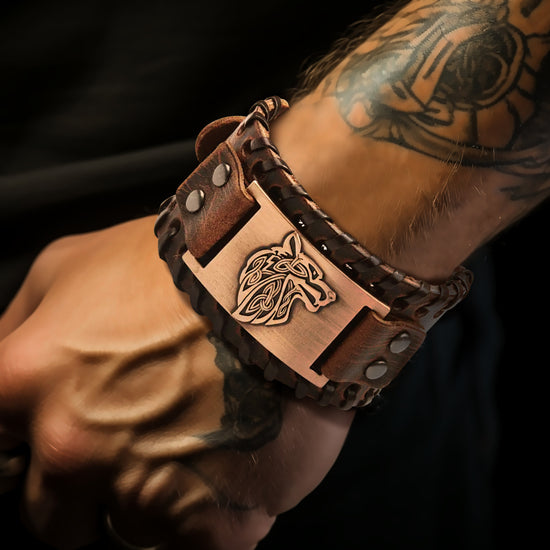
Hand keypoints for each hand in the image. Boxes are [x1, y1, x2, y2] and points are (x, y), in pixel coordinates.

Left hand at [0, 217, 353, 548]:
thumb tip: (5, 357)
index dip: (30, 445)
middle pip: (53, 516)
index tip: (66, 433)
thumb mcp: (75, 262)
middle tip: (145, 433)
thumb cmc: (182, 267)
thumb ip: (22, 321)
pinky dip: (217, 514)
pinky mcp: (216, 524)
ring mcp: (144, 494)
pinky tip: (238, 460)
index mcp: (26, 386)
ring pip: (133, 531)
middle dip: (90, 485)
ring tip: (204, 435)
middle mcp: (71, 450)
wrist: (280, 279)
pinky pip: (201, 547)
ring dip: (160, 496)